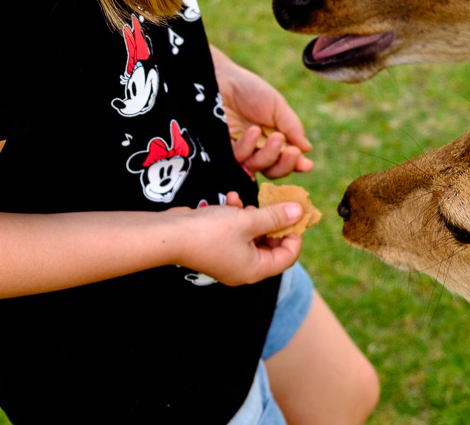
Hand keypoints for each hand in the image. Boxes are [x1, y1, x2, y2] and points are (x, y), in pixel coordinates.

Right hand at [170, 191, 303, 285]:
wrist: (169, 235)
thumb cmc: (210, 231)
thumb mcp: (248, 221)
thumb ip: (275, 216)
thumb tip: (300, 212)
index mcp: (255, 269)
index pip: (287, 256)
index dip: (295, 234)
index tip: (296, 212)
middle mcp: (243, 268)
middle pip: (271, 245)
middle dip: (273, 222)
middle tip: (276, 202)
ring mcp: (229, 257)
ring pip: (253, 235)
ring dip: (253, 215)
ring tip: (247, 203)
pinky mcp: (217, 245)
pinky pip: (235, 231)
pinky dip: (236, 215)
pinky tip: (231, 199)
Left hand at [211, 46, 312, 178]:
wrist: (223, 78)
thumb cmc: (251, 90)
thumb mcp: (277, 106)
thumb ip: (291, 127)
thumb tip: (307, 148)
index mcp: (274, 140)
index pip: (286, 159)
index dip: (296, 165)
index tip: (307, 164)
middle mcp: (257, 149)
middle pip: (272, 170)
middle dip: (284, 165)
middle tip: (293, 152)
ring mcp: (240, 150)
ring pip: (256, 167)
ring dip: (269, 155)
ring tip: (276, 136)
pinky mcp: (223, 148)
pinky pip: (237, 157)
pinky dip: (248, 147)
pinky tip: (254, 131)